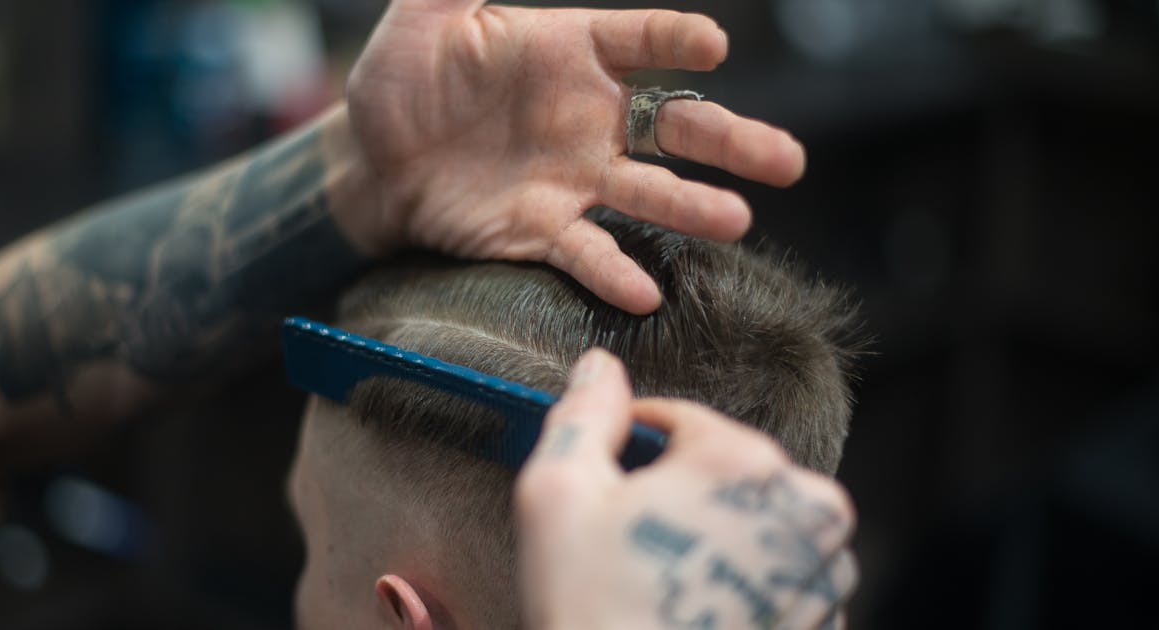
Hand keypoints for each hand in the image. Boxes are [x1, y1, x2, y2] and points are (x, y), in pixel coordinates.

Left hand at [344, 1, 805, 313]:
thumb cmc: (401, 79)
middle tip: (787, 161)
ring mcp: (573, 179)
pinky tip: (646, 294)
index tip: (712, 45)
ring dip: (693, 209)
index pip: (641, 40)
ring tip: (737, 222)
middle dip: (731, 142)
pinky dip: (614, 274)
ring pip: (648, 194)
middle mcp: (589, 118)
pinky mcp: (544, 231)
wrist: (371, 161)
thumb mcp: (426, 14)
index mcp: (572, 51)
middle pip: (675, 128)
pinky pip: (587, 253)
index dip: (675, 40)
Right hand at [516, 349, 856, 629]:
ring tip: (663, 584)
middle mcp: (806, 508)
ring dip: (715, 537)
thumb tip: (599, 365)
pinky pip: (780, 575)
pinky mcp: (827, 620)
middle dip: (679, 495)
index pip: (682, 419)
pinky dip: (742, 582)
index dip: (633, 446)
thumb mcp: (558, 496)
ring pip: (757, 522)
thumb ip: (581, 415)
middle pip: (727, 471)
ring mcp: (825, 572)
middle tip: (631, 546)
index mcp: (745, 461)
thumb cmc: (593, 610)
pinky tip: (693, 612)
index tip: (608, 486)